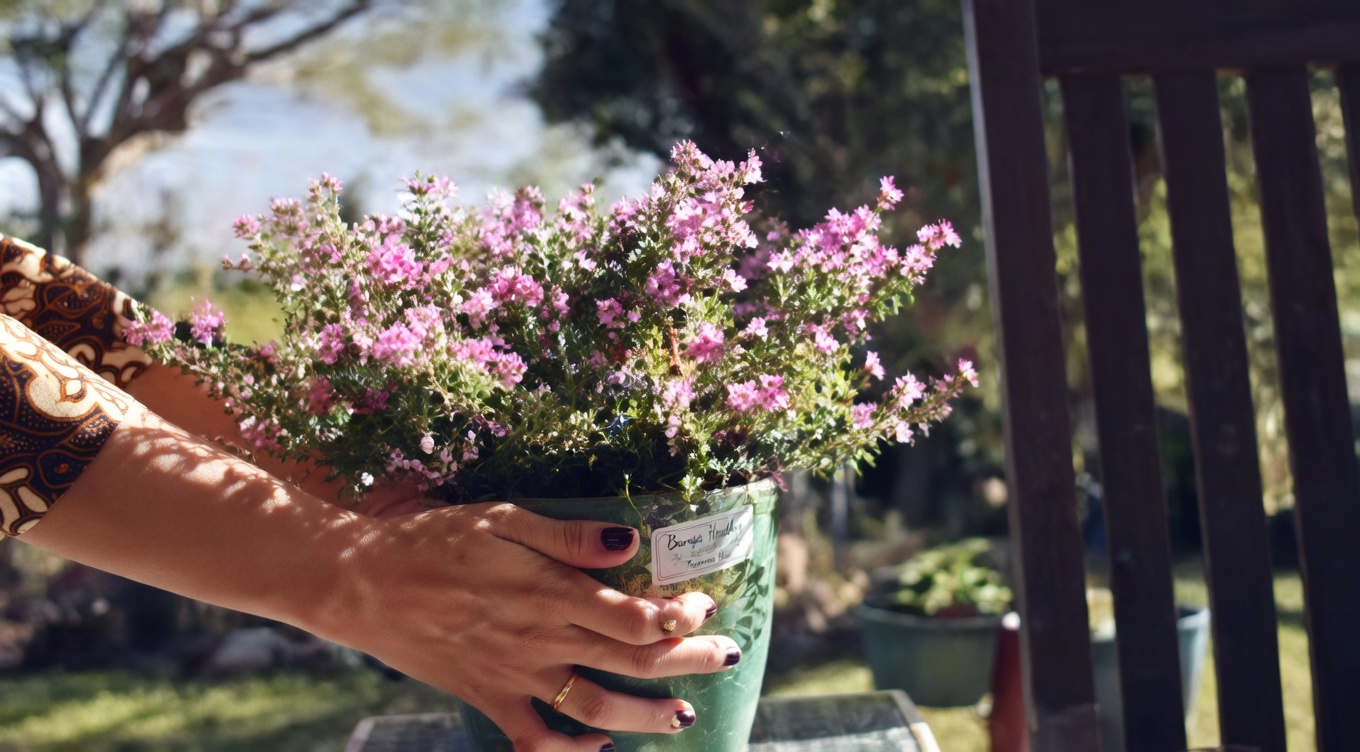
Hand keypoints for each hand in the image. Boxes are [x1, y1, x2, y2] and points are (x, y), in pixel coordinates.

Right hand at [317, 501, 739, 751]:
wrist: (361, 583)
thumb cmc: (433, 540)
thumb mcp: (502, 518)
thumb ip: (568, 536)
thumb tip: (629, 540)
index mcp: (548, 592)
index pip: (633, 615)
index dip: (678, 615)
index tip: (705, 604)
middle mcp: (539, 640)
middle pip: (629, 659)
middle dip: (688, 660)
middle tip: (729, 656)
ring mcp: (514, 675)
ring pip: (595, 706)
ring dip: (645, 714)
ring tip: (684, 717)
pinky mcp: (487, 696)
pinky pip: (534, 739)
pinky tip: (598, 747)